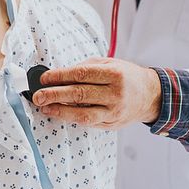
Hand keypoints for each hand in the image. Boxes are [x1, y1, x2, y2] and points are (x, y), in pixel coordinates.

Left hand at [33, 57, 161, 129]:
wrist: (150, 95)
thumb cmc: (127, 76)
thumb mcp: (110, 64)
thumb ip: (87, 68)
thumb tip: (59, 75)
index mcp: (114, 74)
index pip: (82, 74)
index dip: (61, 76)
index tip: (45, 78)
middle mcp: (115, 93)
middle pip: (80, 94)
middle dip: (55, 95)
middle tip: (38, 95)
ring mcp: (114, 111)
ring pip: (83, 114)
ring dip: (61, 111)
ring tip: (45, 107)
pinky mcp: (111, 124)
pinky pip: (88, 122)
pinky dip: (72, 118)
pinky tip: (60, 113)